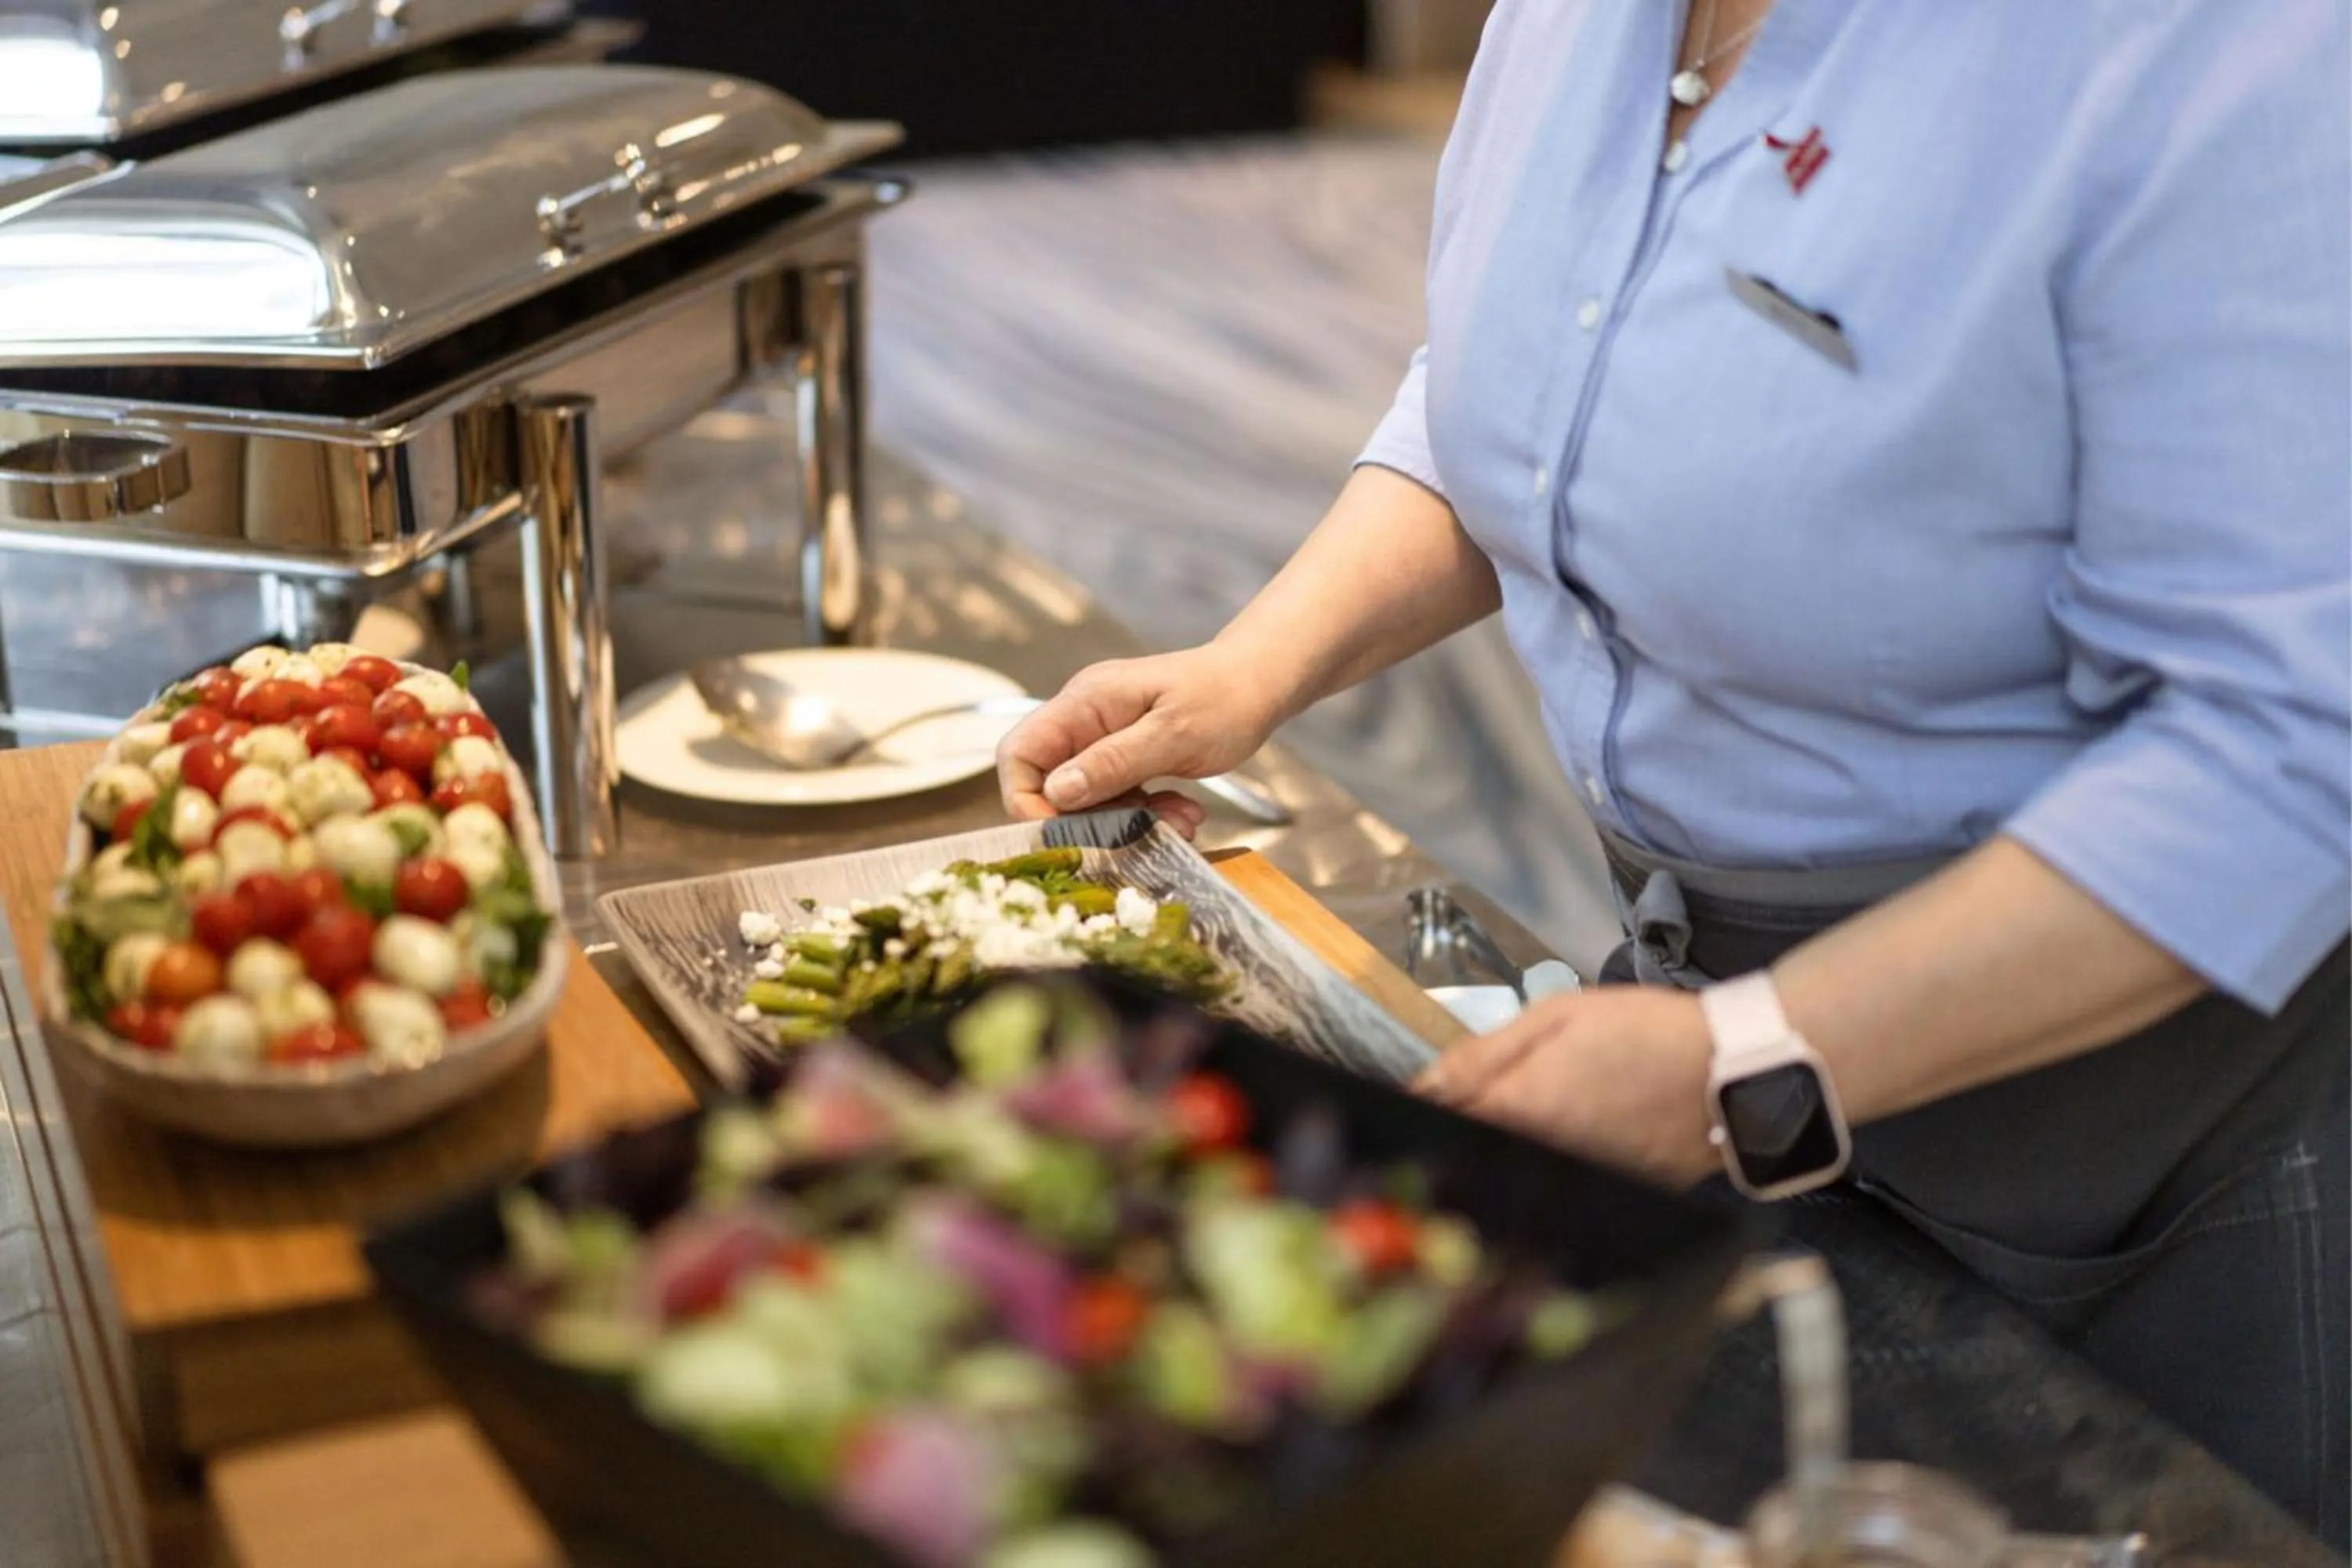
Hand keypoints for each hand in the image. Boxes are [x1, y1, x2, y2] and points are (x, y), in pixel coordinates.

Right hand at [996, 647, 1286, 838]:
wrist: (1263, 681)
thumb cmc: (1225, 697)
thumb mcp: (1173, 734)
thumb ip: (1113, 762)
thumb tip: (1055, 792)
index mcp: (1085, 703)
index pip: (1018, 753)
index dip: (1028, 801)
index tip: (1068, 833)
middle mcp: (1085, 719)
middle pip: (1048, 783)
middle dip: (1090, 818)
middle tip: (1139, 832)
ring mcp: (1104, 737)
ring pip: (1086, 798)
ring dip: (1127, 821)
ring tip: (1181, 821)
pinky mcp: (1126, 755)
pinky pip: (1116, 796)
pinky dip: (1145, 814)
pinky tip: (1184, 813)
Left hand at [1414, 988, 1720, 1188]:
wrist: (1734, 1070)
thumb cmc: (1646, 1031)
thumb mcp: (1558, 1017)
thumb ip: (1484, 1054)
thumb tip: (1424, 1085)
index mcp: (1524, 1108)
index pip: (1442, 1124)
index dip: (1427, 1113)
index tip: (1422, 1103)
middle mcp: (1545, 1157)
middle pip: (1474, 1158)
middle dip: (1466, 1137)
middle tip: (1476, 1110)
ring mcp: (1578, 1184)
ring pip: (1513, 1178)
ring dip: (1505, 1156)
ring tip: (1539, 1120)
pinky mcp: (1610, 1202)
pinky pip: (1557, 1191)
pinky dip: (1548, 1173)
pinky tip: (1569, 1143)